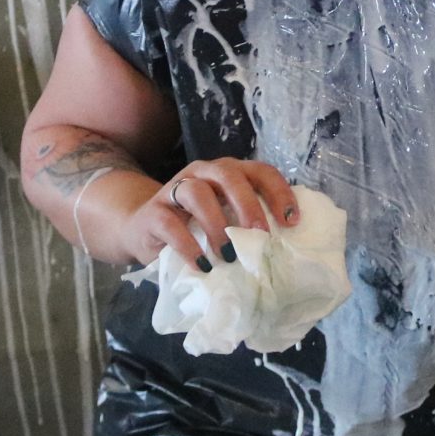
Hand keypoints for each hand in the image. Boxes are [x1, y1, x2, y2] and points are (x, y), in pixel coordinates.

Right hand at [121, 158, 298, 268]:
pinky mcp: (153, 212)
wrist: (143, 229)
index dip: (279, 192)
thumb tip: (285, 250)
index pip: (260, 171)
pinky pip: (170, 224)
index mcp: (227, 172)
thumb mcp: (225, 220)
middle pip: (229, 176)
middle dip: (249, 205)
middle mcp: (203, 173)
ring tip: (229, 255)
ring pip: (197, 193)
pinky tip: (201, 264)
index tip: (292, 221)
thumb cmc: (195, 226)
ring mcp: (174, 189)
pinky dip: (188, 245)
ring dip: (217, 224)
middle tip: (261, 236)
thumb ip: (248, 224)